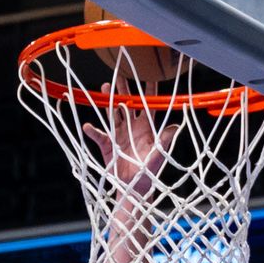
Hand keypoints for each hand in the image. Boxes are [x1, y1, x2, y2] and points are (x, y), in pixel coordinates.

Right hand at [82, 79, 179, 197]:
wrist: (134, 189)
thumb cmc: (149, 174)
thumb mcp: (158, 156)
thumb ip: (164, 141)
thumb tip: (175, 126)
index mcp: (146, 128)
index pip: (148, 105)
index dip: (149, 91)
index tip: (149, 75)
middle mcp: (132, 128)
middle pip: (127, 104)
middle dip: (123, 89)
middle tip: (119, 74)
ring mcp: (118, 135)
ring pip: (112, 113)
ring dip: (108, 101)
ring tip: (105, 88)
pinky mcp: (107, 145)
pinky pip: (98, 135)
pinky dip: (92, 131)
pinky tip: (88, 126)